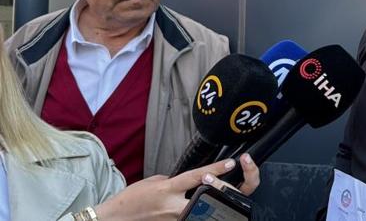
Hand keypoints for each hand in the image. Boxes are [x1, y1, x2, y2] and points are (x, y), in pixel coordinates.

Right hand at [93, 154, 259, 220]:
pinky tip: (206, 205)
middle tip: (236, 178)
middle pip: (207, 198)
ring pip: (203, 210)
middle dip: (223, 189)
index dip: (216, 169)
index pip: (196, 177)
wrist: (117, 218)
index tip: (231, 162)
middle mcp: (174, 206)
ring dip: (214, 201)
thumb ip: (177, 180)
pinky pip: (194, 216)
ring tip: (222, 191)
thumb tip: (194, 179)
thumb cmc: (133, 198)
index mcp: (168, 189)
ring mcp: (175, 219)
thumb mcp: (155, 181)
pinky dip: (201, 209)